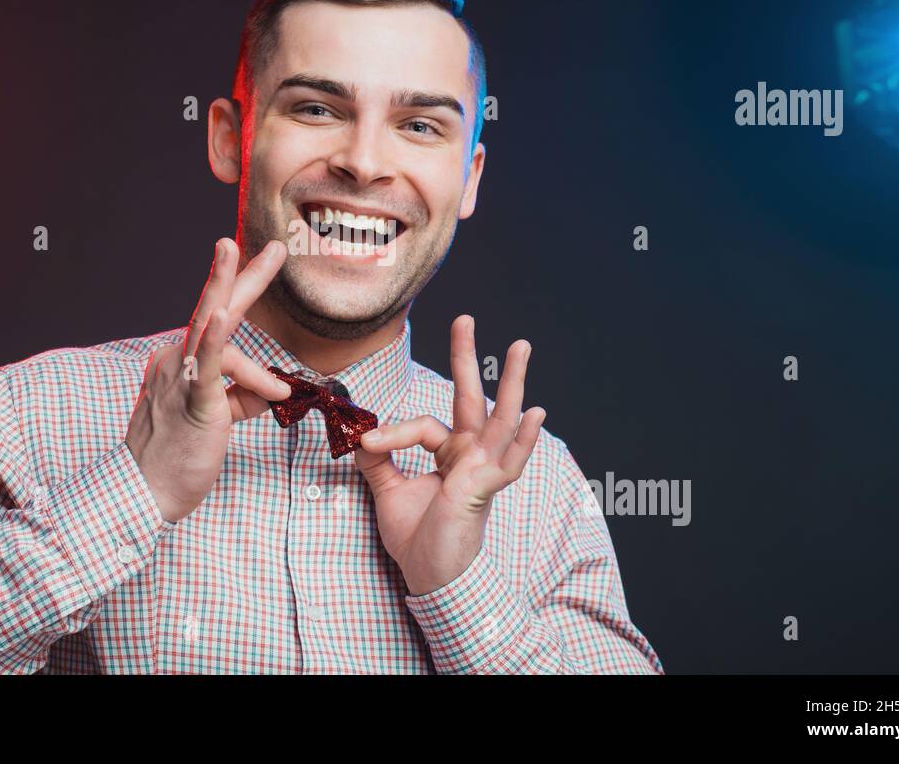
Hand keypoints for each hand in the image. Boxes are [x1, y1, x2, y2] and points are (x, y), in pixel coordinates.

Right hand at [126, 237, 291, 522]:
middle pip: (214, 307)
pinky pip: (206, 363)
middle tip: (278, 247)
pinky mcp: (192, 399)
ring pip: (213, 326)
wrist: (144, 493)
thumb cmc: (176, 457)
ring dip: (242, 304)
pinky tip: (221, 315)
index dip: (237, 290)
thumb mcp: (215, 418)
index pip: (215, 322)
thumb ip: (242, 396)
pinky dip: (215, 337)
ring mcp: (181, 376)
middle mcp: (176, 359)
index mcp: (180, 362)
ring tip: (274, 290)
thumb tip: (274, 387)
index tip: (259, 261)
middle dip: (246, 273)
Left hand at [354, 314, 545, 595]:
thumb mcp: (388, 491)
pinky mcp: (486, 489)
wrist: (432, 579)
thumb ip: (378, 459)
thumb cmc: (419, 538)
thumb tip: (360, 432)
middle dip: (467, 357)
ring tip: (521, 347)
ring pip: (500, 418)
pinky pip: (509, 462)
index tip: (366, 441)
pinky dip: (524, 440)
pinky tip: (537, 415)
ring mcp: (483, 469)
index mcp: (451, 452)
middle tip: (464, 318)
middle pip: (471, 397)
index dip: (392, 430)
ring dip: (511, 382)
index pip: (423, 424)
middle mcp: (471, 454)